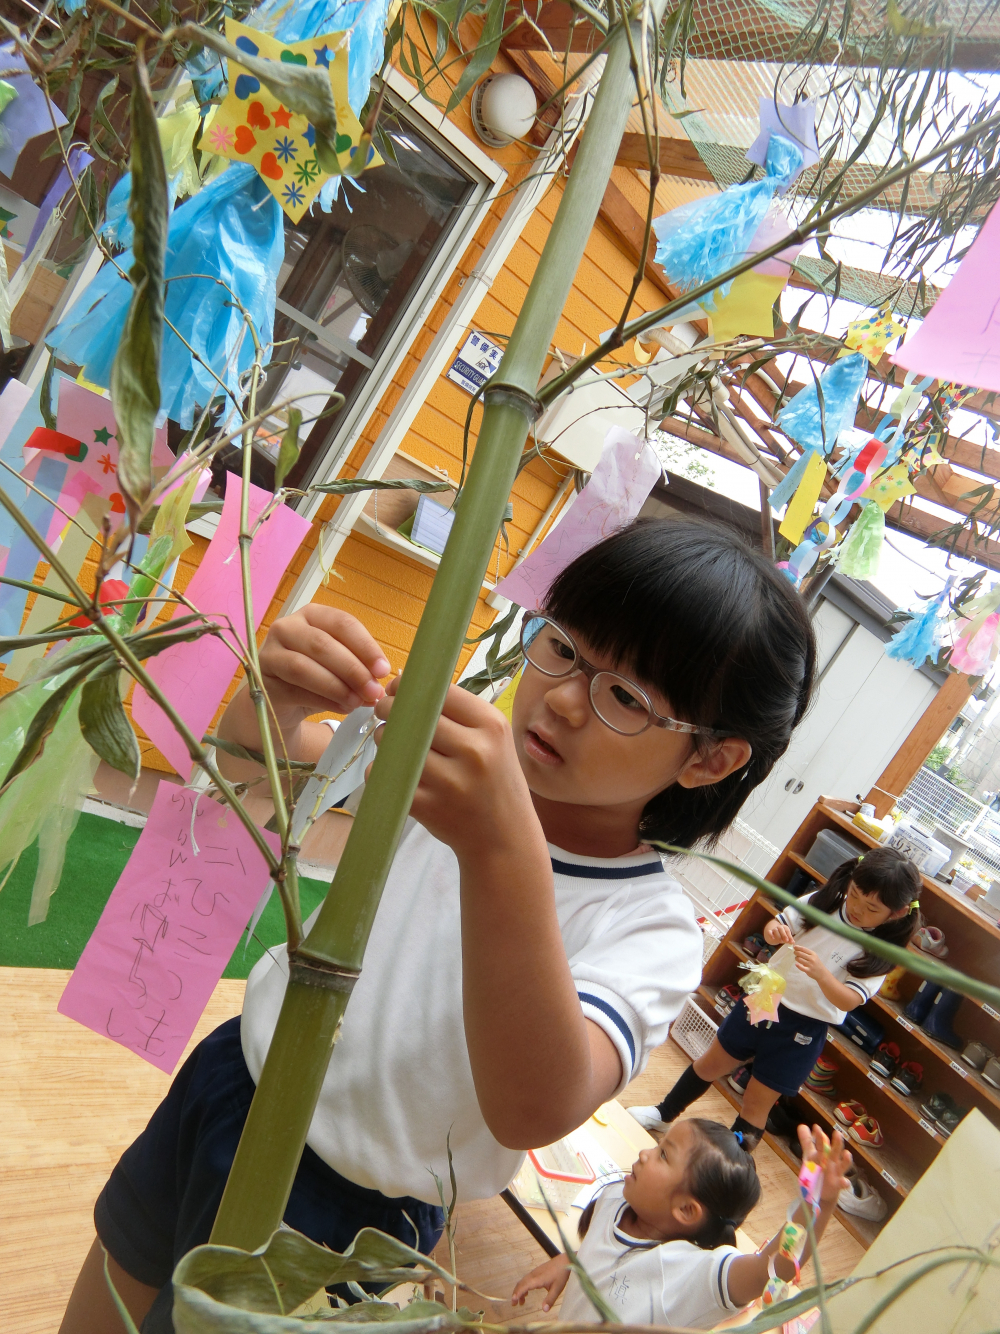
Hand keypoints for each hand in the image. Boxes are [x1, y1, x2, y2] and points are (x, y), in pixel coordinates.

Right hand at [257, 606, 390, 728]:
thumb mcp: (339, 667)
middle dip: (353, 669)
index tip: (383, 670)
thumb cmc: (315, 677)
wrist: (281, 703)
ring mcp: (270, 652)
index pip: (342, 623)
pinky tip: (342, 708)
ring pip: (304, 667)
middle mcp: (287, 627)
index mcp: (312, 615)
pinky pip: (295, 690)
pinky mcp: (262, 680)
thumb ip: (358, 669)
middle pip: (322, 644)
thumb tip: (379, 683)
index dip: (365, 646)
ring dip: (336, 686)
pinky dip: (323, 700)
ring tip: (358, 702)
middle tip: (374, 690)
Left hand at [373, 678, 540, 858]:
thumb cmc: (494, 780)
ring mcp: (450, 781)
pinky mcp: (427, 806)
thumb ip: (458, 712)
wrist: (504, 837)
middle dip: (389, 709)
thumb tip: (404, 684)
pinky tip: (395, 770)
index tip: (397, 688)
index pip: (440, 692)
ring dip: (385, 739)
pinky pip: (384, 774)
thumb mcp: (493, 739)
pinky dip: (381, 769)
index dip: (410, 687)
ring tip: (394, 744)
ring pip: (394, 743)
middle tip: (384, 711)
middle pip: (412, 715)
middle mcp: (474, 751)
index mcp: (491, 726)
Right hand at [512, 1255, 570, 1310]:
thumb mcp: (557, 1289)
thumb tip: (544, 1310)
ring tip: (520, 1302)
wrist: (565, 1261)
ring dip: (520, 1290)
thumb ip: (550, 1299)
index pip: (524, 1286)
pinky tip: (527, 1293)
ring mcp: (535, 1272)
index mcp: (537, 1279)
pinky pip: (527, 1279)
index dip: (518, 1293)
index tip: (513, 1300)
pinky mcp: (537, 1271)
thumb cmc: (561, 1274)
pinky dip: (524, 1286)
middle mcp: (534, 1275)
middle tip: (514, 1304)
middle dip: (516, 1293)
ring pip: (523, 1281)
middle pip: (521, 1283)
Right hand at [764, 920, 794, 946]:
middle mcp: (779, 927)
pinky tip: (773, 938)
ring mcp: (774, 929)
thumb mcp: (786, 938)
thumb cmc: (781, 936)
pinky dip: (771, 934)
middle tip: (786, 941)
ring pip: (775, 930)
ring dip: (778, 936)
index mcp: (784, 928)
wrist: (773, 934)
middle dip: (784, 935)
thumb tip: (793, 942)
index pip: (787, 931)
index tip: (791, 942)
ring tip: (780, 941)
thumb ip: (789, 940)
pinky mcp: (769, 932)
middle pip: (781, 929)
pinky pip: (769, 932)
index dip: (790, 936)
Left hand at [793, 946, 829, 981]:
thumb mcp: (814, 957)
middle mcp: (812, 959)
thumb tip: (798, 949)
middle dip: (796, 952)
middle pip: (800, 953)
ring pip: (799, 959)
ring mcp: (810, 965)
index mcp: (813, 954)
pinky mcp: (808, 970)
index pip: (803, 949)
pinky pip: (801, 967)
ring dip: (796, 958)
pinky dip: (798, 965)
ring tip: (796, 958)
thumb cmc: (817, 964)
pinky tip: (796, 964)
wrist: (822, 973)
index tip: (794, 947)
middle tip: (794, 952)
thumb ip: (807, 953)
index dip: (798, 947)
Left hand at [796, 1123, 851, 1205]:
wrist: (821, 1190)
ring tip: (847, 1153)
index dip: (819, 1136)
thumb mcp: (810, 1155)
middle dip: (836, 1143)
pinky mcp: (837, 1185)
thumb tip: (802, 1125)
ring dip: (845, 1160)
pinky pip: (843, 1183)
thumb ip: (807, 1141)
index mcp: (823, 1154)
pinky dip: (844, 1183)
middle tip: (837, 1133)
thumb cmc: (817, 1169)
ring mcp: (836, 1172)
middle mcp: (831, 1161)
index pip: (821, 1144)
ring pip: (842, 1165)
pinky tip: (845, 1182)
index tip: (816, 1127)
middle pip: (834, 1151)